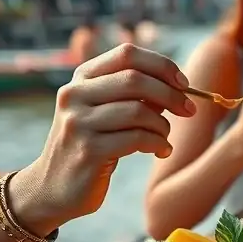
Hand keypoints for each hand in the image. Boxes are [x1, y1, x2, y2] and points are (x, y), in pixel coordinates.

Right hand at [19, 44, 195, 233]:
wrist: (53, 187)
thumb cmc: (91, 144)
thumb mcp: (106, 112)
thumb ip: (135, 95)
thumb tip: (178, 86)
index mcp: (81, 78)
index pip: (127, 54)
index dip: (162, 66)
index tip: (184, 84)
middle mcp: (75, 95)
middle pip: (136, 80)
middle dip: (172, 95)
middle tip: (189, 111)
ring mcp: (79, 123)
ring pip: (139, 111)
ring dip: (163, 125)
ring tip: (164, 138)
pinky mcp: (88, 151)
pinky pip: (138, 139)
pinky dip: (158, 144)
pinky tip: (161, 151)